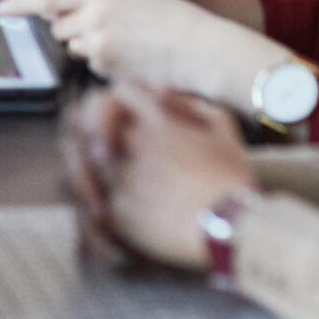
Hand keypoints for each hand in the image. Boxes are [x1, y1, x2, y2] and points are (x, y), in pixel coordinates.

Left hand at [0, 0, 281, 107]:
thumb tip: (70, 14)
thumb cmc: (176, 19)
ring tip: (127, 44)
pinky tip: (134, 58)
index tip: (0, 8)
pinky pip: (95, 65)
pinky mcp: (107, 68)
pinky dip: (107, 63)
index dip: (20, 5)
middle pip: (60, 27)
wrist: (203, 48)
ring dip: (91, 46)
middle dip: (73, 29)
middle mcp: (94, 15)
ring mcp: (99, 44)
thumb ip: (99, 0)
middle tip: (104, 29)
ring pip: (77, 47)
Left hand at [73, 85, 258, 271]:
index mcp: (158, 122)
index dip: (120, 97)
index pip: (121, 91)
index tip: (121, 108)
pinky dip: (95, 196)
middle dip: (96, 124)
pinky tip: (106, 203)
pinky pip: (93, 195)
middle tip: (96, 134)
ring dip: (89, 158)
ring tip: (97, 169)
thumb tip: (160, 88)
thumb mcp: (222, 127)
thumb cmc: (232, 179)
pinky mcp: (118, 210)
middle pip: (95, 121)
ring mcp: (123, 177)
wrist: (232, 229)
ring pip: (86, 158)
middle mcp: (135, 144)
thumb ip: (189, 103)